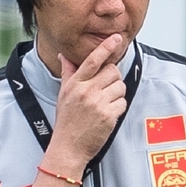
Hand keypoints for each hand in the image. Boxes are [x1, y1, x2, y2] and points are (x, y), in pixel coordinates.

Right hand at [50, 34, 127, 170]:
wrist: (68, 147)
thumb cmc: (66, 122)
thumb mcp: (63, 95)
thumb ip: (68, 74)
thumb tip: (64, 56)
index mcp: (74, 84)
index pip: (92, 60)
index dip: (105, 48)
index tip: (116, 38)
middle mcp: (86, 91)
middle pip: (112, 71)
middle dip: (113, 78)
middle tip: (107, 88)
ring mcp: (98, 103)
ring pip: (120, 86)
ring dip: (117, 94)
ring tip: (106, 103)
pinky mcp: (108, 115)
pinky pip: (122, 103)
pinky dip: (118, 108)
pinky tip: (108, 114)